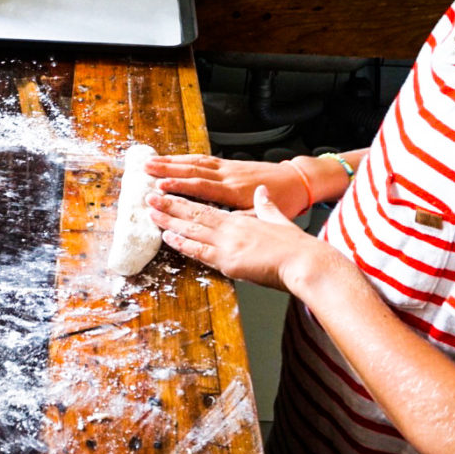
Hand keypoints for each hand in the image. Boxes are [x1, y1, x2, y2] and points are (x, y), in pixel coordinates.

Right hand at [144, 152, 309, 217]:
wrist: (298, 181)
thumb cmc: (284, 202)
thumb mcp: (265, 217)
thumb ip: (243, 220)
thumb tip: (222, 226)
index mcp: (234, 191)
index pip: (201, 187)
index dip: (180, 186)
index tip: (161, 185)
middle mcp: (228, 176)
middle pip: (193, 170)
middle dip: (168, 169)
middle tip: (146, 169)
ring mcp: (228, 168)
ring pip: (196, 162)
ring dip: (173, 161)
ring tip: (152, 161)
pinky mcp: (230, 165)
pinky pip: (204, 159)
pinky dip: (186, 158)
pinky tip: (175, 159)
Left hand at [146, 185, 325, 289]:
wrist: (304, 261)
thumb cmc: (295, 245)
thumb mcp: (278, 218)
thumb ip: (265, 206)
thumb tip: (260, 193)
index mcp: (241, 218)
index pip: (207, 206)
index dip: (186, 199)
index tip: (171, 191)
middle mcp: (231, 227)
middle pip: (194, 213)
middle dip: (170, 205)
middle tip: (150, 197)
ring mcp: (228, 243)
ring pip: (192, 229)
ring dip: (170, 220)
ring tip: (152, 213)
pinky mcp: (229, 261)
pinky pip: (200, 251)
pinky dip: (183, 244)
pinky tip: (169, 238)